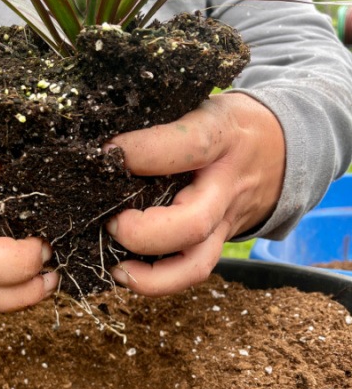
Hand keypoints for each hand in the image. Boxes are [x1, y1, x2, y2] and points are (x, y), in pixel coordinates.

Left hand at [105, 92, 284, 295]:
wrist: (281, 151)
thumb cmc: (227, 126)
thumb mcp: (204, 106)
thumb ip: (165, 122)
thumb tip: (107, 143)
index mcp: (223, 138)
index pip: (189, 147)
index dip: (143, 153)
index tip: (108, 151)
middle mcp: (225, 187)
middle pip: (192, 223)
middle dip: (143, 232)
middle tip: (111, 222)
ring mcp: (224, 222)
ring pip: (195, 264)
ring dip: (151, 275)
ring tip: (117, 267)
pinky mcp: (218, 243)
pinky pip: (192, 272)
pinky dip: (158, 282)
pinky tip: (127, 273)